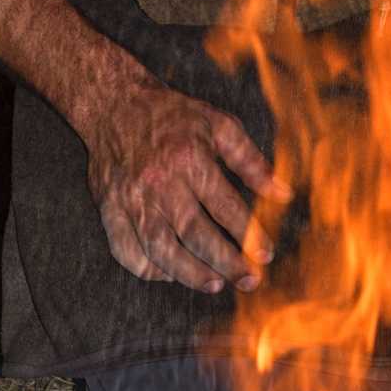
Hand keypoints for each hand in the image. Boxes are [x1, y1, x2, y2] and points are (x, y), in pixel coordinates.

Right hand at [85, 68, 286, 291]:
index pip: (225, 207)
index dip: (248, 234)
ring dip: (190, 274)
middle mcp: (159, 183)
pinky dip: (148, 269)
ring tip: (215, 284)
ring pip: (160, 249)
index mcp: (189, 159)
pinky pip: (126, 251)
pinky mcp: (109, 210)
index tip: (266, 254)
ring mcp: (131, 200)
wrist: (113, 106)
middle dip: (226, 262)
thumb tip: (281, 193)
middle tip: (249, 280)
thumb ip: (250, 160)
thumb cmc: (170, 116)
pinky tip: (170, 274)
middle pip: (195, 234)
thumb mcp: (218, 125)